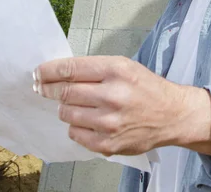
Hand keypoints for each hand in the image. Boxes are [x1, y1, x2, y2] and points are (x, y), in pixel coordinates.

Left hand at [33, 55, 189, 156]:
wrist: (172, 115)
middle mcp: (113, 95)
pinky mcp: (108, 143)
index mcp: (116, 70)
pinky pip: (75, 133)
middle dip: (49, 89)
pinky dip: (76, 126)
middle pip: (64, 92)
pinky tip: (89, 120)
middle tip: (44, 89)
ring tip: (78, 105)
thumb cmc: (147, 89)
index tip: (38, 73)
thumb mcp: (125, 67)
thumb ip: (94, 70)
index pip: (70, 69)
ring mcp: (109, 122)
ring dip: (65, 108)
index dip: (48, 71)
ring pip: (66, 113)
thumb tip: (59, 74)